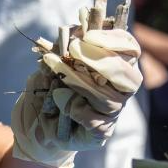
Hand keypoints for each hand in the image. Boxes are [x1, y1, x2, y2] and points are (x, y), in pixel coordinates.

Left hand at [12, 0, 142, 167]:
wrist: (36, 124)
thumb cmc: (49, 87)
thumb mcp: (53, 63)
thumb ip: (65, 49)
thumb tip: (72, 33)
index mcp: (115, 67)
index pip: (131, 50)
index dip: (115, 40)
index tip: (89, 35)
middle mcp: (120, 91)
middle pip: (130, 77)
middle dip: (103, 62)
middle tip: (74, 51)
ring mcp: (112, 113)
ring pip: (110, 100)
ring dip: (80, 83)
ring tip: (57, 73)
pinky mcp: (101, 133)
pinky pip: (95, 122)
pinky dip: (75, 108)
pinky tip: (59, 99)